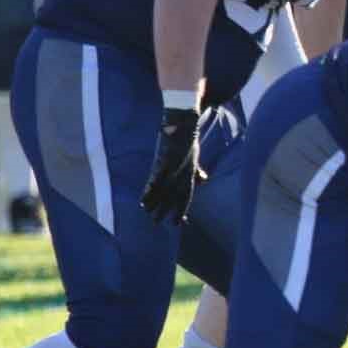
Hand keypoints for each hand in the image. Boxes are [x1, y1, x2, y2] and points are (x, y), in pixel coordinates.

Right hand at [140, 107, 205, 223]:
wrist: (185, 123)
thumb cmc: (189, 141)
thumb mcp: (196, 158)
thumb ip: (197, 171)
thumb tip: (204, 180)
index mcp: (189, 173)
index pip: (186, 196)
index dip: (182, 209)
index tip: (180, 222)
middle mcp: (182, 173)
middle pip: (174, 196)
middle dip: (167, 210)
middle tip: (159, 223)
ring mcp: (173, 167)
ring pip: (163, 190)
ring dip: (155, 203)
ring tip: (148, 214)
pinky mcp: (164, 160)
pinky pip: (155, 178)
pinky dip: (149, 189)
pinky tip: (144, 198)